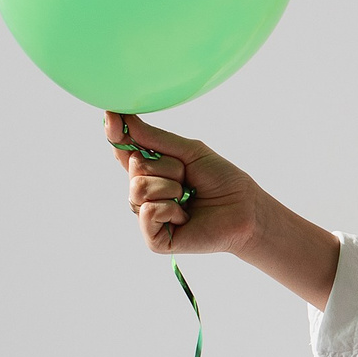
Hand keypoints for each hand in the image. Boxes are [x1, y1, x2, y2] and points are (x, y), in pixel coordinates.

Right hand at [103, 111, 341, 306]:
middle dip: (166, 166)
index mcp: (152, 172)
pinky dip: (170, 209)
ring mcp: (148, 217)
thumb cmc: (221, 180)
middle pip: (135, 167)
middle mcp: (146, 194)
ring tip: (188, 197)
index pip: (126, 151)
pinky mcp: (155, 239)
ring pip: (139, 188)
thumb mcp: (189, 152)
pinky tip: (185, 216)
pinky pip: (148, 212)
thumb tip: (123, 119)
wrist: (245, 208)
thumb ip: (155, 138)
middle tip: (187, 178)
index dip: (117, 134)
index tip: (111, 117)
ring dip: (170, 187)